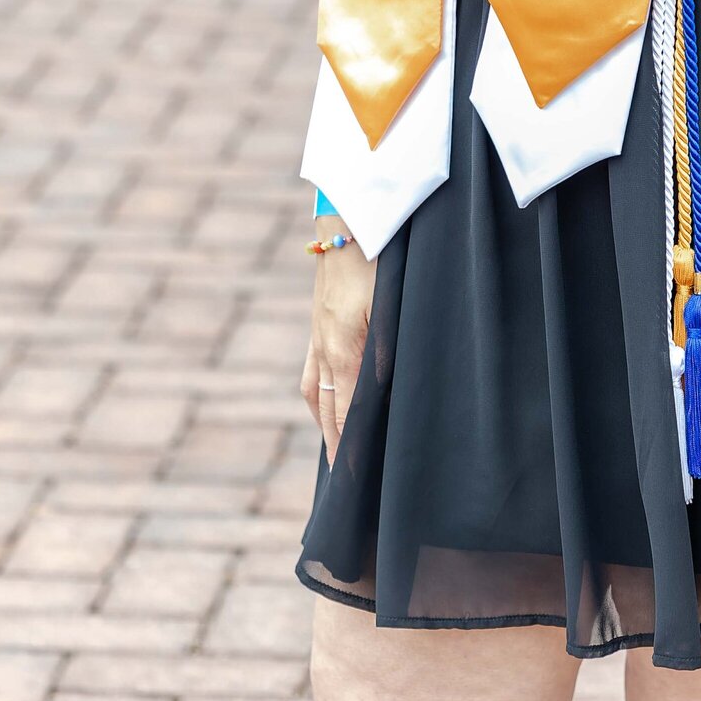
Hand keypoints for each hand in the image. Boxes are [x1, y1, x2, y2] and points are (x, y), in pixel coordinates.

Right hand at [300, 241, 376, 465]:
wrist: (349, 216)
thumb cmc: (380, 259)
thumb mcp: (389, 307)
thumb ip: (385, 352)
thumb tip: (379, 393)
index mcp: (344, 349)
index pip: (345, 415)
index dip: (349, 451)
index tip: (352, 484)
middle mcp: (324, 346)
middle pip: (326, 408)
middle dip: (334, 444)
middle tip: (344, 480)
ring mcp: (317, 331)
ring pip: (314, 388)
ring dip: (323, 419)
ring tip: (334, 445)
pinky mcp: (318, 317)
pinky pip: (311, 366)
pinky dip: (316, 391)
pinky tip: (324, 395)